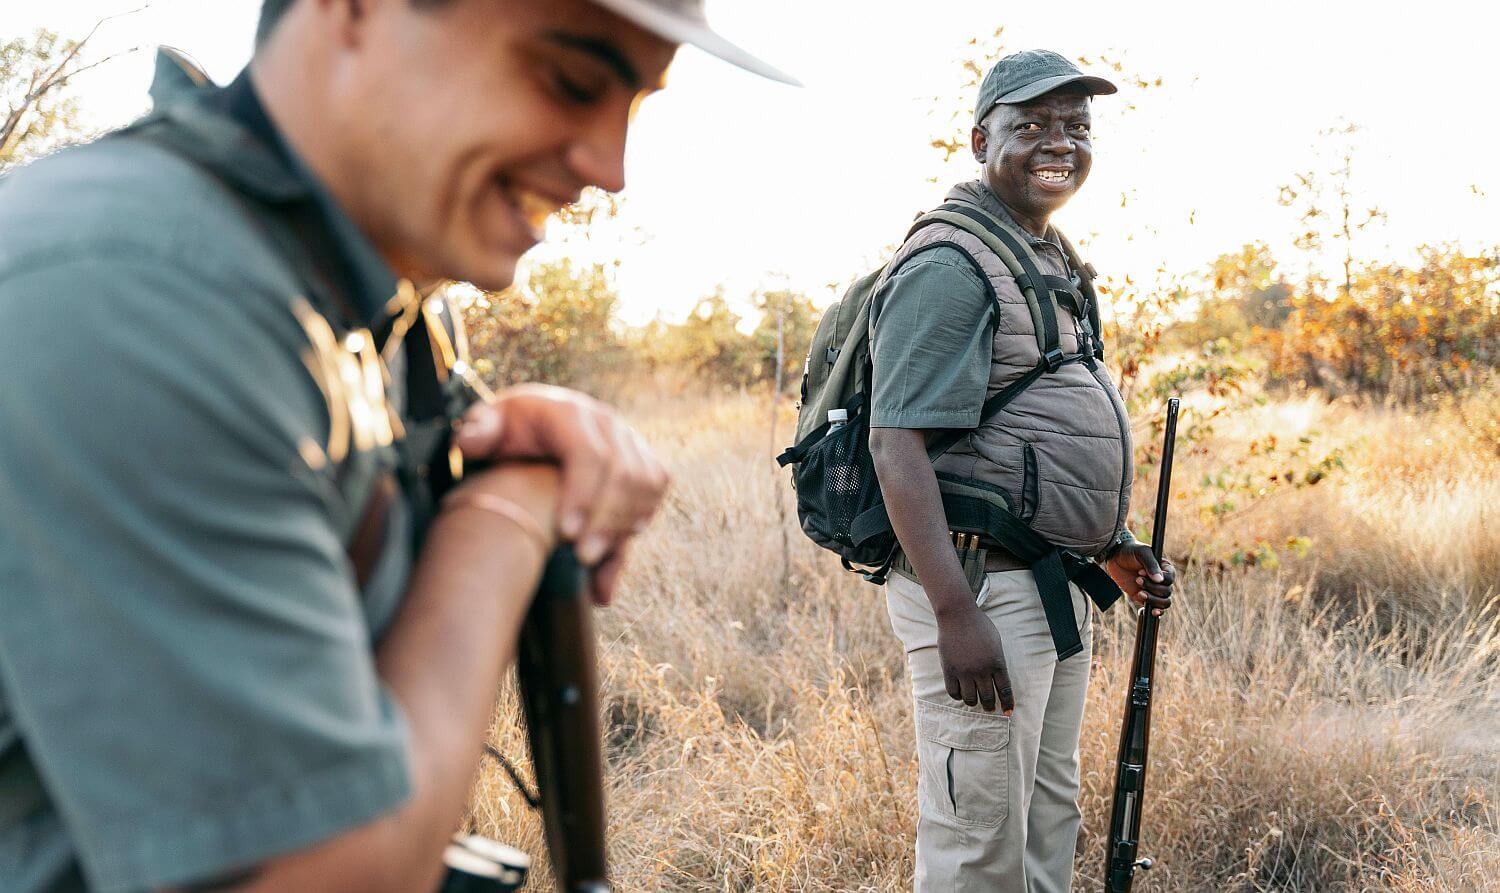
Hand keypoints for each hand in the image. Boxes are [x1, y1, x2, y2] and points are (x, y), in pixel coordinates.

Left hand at [453, 384, 669, 604]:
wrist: (538, 428)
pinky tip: (616, 549)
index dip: (584, 494)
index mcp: (566, 412)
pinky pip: (656, 489)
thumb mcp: (487, 428)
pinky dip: (640, 521)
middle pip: (623, 473)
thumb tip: (470, 441)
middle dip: (606, 520)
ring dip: (624, 526)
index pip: (588, 452)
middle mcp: (605, 421)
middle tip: (583, 560)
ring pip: (645, 483)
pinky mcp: (643, 457)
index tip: (567, 535)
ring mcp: (629, 438)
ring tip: (595, 564)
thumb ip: (478, 432)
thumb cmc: (508, 433)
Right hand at [935, 602, 1013, 714]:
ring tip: (974, 701)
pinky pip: (953, 692)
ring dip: (973, 702)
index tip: (1008, 713)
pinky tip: (960, 693)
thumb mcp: (996, 643)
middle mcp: (982, 670)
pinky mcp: (949, 670)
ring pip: (970, 698)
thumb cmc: (979, 626)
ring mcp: (964, 671)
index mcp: (997, 663)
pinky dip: (957, 696)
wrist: (958, 615)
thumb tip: (996, 682)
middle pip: (988, 697)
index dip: (1007, 704)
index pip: (1005, 690)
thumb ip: (997, 662)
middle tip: (989, 708)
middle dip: (990, 706)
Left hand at [1104, 543, 1175, 615]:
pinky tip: (1151, 611)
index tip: (1141, 572)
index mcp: (1166, 568)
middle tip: (1137, 579)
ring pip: (1164, 602)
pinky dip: (1155, 611)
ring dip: (1153, 600)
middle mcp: (1163, 580)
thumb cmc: (1131, 551)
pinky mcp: (1145, 597)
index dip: (1157, 579)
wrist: (1115, 557)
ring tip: (1140, 592)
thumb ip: (1151, 565)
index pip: (1170, 579)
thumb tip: (1160, 580)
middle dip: (1152, 588)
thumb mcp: (1142, 553)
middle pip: (1167, 592)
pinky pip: (1156, 608)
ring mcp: (1154, 590)